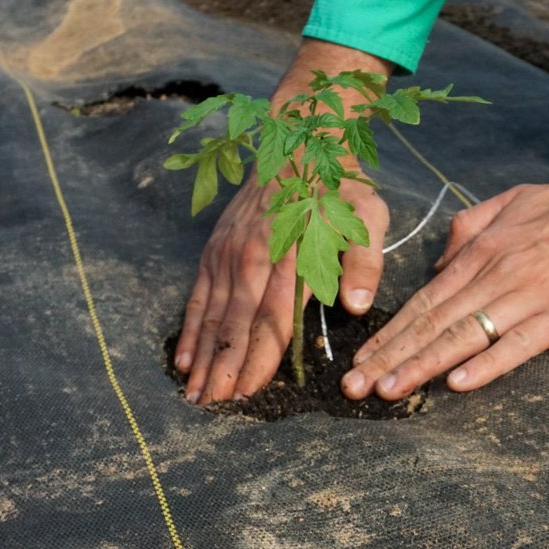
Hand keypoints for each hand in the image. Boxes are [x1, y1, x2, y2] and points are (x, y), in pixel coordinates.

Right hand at [175, 172, 387, 403]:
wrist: (299, 141)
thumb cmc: (339, 188)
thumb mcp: (366, 217)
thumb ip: (362, 262)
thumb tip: (355, 305)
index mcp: (290, 255)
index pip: (272, 318)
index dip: (259, 358)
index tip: (248, 391)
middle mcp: (251, 257)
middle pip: (235, 324)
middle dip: (223, 368)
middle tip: (211, 407)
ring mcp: (228, 254)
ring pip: (212, 315)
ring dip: (202, 356)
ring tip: (194, 395)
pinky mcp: (214, 249)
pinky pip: (197, 296)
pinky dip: (189, 329)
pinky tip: (182, 359)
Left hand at [340, 116, 548, 399]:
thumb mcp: (512, 201)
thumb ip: (469, 229)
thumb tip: (441, 263)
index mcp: (481, 252)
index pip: (423, 300)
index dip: (388, 332)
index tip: (358, 358)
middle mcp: (494, 275)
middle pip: (431, 323)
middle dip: (388, 357)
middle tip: (351, 387)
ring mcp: (527, 296)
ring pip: (463, 337)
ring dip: (421, 366)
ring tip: (387, 391)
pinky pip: (517, 345)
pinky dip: (486, 365)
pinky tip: (457, 384)